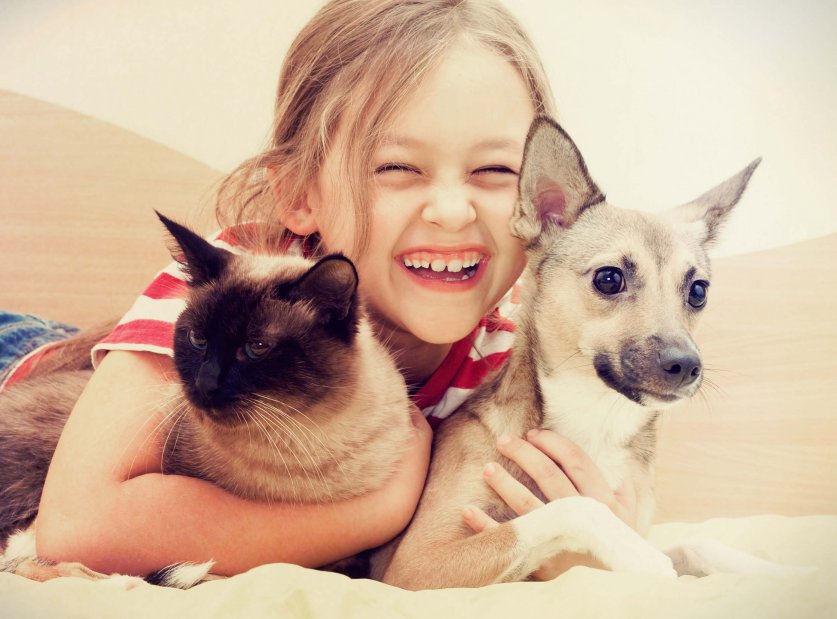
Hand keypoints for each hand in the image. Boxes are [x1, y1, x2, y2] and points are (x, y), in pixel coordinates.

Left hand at [461, 429, 637, 577]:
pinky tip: (468, 510)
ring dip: (504, 484)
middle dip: (524, 453)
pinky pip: (508, 541)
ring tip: (488, 468)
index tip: (534, 434)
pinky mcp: (541, 563)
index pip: (576, 461)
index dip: (553, 443)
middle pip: (548, 475)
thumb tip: (624, 465)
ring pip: (526, 504)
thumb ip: (626, 493)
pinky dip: (485, 526)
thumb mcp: (629, 523)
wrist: (615, 594)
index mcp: (603, 503)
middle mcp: (582, 518)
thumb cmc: (618, 553)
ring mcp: (560, 540)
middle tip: (504, 440)